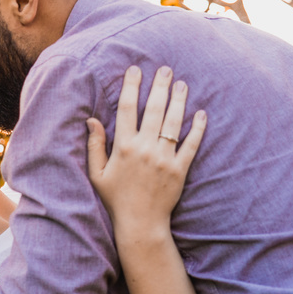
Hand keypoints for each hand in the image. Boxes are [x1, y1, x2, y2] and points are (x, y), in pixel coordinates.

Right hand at [86, 66, 205, 235]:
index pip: (126, 109)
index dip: (131, 87)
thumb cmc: (115, 199)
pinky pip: (191, 144)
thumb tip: (91, 119)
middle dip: (159, 86)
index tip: (135, 70)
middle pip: (154, 110)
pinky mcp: (180, 169)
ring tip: (182, 84)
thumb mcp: (97, 174)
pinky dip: (197, 128)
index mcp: (123, 147)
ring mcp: (164, 158)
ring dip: (179, 101)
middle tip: (165, 70)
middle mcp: (144, 149)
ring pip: (173, 122)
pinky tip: (201, 113)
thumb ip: (95, 145)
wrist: (140, 223)